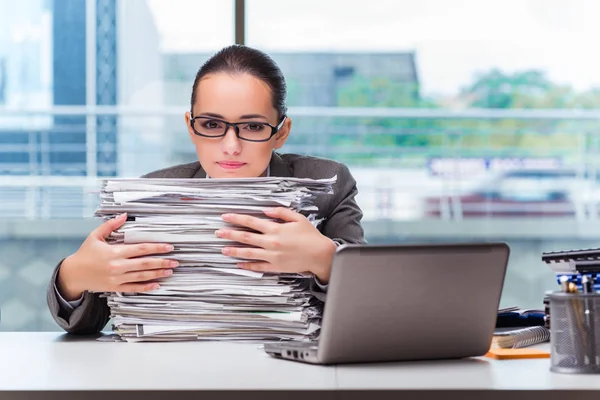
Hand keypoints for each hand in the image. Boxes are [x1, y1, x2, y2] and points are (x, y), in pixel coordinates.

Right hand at [56, 213, 177, 299]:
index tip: (169, 247)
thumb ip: (110, 225)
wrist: (73, 274)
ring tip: (170, 271)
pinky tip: (157, 285)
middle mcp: (117, 266)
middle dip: (162, 262)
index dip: (156, 248)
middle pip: (144, 264)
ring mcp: (117, 278)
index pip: (140, 249)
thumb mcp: (95, 236)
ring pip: (142, 276)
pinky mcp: (115, 287)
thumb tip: (125, 215)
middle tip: (175, 261)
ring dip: (158, 274)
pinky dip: (146, 287)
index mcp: (114, 252)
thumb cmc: (85, 253)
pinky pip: (134, 288)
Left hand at [215, 208, 336, 282]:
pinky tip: (238, 264)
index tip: (225, 217)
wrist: (320, 255)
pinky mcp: (275, 266)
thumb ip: (281, 212)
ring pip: (248, 253)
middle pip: (246, 237)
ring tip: (223, 249)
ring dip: (234, 251)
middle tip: (218, 233)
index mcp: (276, 228)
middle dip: (230, 234)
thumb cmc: (310, 235)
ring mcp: (272, 255)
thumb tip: (266, 211)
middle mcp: (271, 242)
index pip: (251, 222)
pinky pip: (258, 266)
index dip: (237, 219)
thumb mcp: (297, 218)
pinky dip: (247, 265)